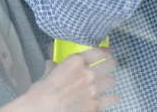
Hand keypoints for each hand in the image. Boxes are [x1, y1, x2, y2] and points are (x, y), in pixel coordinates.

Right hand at [4, 47, 119, 111]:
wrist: (41, 111)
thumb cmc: (41, 94)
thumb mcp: (46, 77)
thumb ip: (52, 69)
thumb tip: (51, 64)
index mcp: (75, 62)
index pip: (96, 52)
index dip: (105, 51)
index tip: (108, 51)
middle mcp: (87, 73)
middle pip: (107, 65)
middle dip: (111, 64)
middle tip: (113, 64)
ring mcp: (93, 89)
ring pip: (111, 81)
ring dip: (112, 80)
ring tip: (112, 80)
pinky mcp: (96, 105)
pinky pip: (112, 98)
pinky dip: (114, 97)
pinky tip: (115, 96)